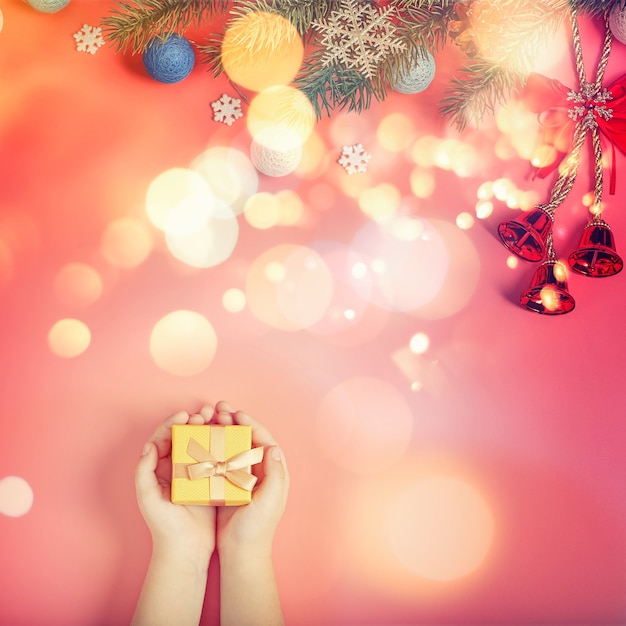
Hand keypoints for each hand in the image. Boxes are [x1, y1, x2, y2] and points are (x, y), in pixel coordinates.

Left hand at [134, 406, 216, 563]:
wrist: (186, 550)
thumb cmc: (163, 526)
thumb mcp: (148, 499)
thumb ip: (144, 472)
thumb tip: (149, 446)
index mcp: (159, 469)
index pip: (164, 439)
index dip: (173, 423)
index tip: (185, 415)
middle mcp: (176, 468)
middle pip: (184, 438)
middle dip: (193, 422)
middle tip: (205, 413)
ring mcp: (194, 474)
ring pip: (201, 445)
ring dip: (208, 430)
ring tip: (217, 420)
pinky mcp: (210, 482)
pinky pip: (214, 459)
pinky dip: (220, 446)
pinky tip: (228, 439)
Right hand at [213, 401, 289, 557]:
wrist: (241, 553)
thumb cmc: (257, 529)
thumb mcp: (269, 502)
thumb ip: (274, 475)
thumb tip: (273, 448)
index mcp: (273, 472)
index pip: (263, 440)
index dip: (251, 424)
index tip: (236, 413)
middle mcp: (260, 471)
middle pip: (247, 438)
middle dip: (234, 422)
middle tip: (219, 409)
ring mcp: (243, 476)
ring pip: (233, 445)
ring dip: (222, 430)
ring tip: (209, 418)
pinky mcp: (228, 484)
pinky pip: (221, 458)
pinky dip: (213, 447)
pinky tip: (202, 440)